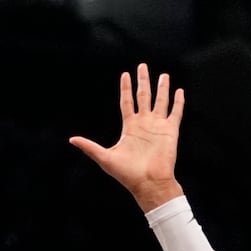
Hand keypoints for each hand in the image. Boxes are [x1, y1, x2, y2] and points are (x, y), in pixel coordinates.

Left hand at [69, 63, 185, 212]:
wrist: (149, 184)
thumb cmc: (127, 174)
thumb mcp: (105, 158)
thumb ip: (90, 147)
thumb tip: (72, 140)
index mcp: (130, 127)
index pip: (127, 102)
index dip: (126, 88)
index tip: (125, 75)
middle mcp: (144, 124)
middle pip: (143, 96)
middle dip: (143, 81)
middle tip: (142, 66)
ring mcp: (158, 126)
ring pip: (160, 101)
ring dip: (162, 88)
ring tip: (163, 75)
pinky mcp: (170, 131)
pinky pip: (175, 113)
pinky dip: (178, 102)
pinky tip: (179, 91)